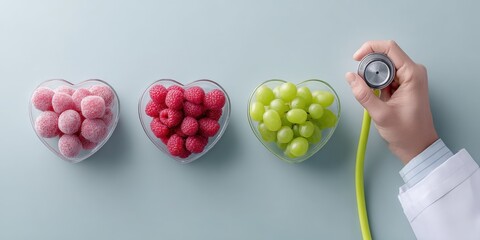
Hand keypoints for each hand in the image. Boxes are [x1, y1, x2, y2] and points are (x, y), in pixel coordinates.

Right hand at [345, 40, 437, 163]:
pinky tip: (373, 96)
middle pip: (384, 55)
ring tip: (368, 93)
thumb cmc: (406, 133)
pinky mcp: (402, 85)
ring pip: (383, 66)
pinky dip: (374, 82)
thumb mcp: (381, 114)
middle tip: (360, 83)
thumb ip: (363, 94)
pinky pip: (384, 76)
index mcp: (412, 73)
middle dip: (368, 65)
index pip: (389, 48)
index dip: (370, 48)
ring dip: (370, 75)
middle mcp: (412, 71)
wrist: (418, 147)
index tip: (355, 59)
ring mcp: (408, 78)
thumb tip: (349, 76)